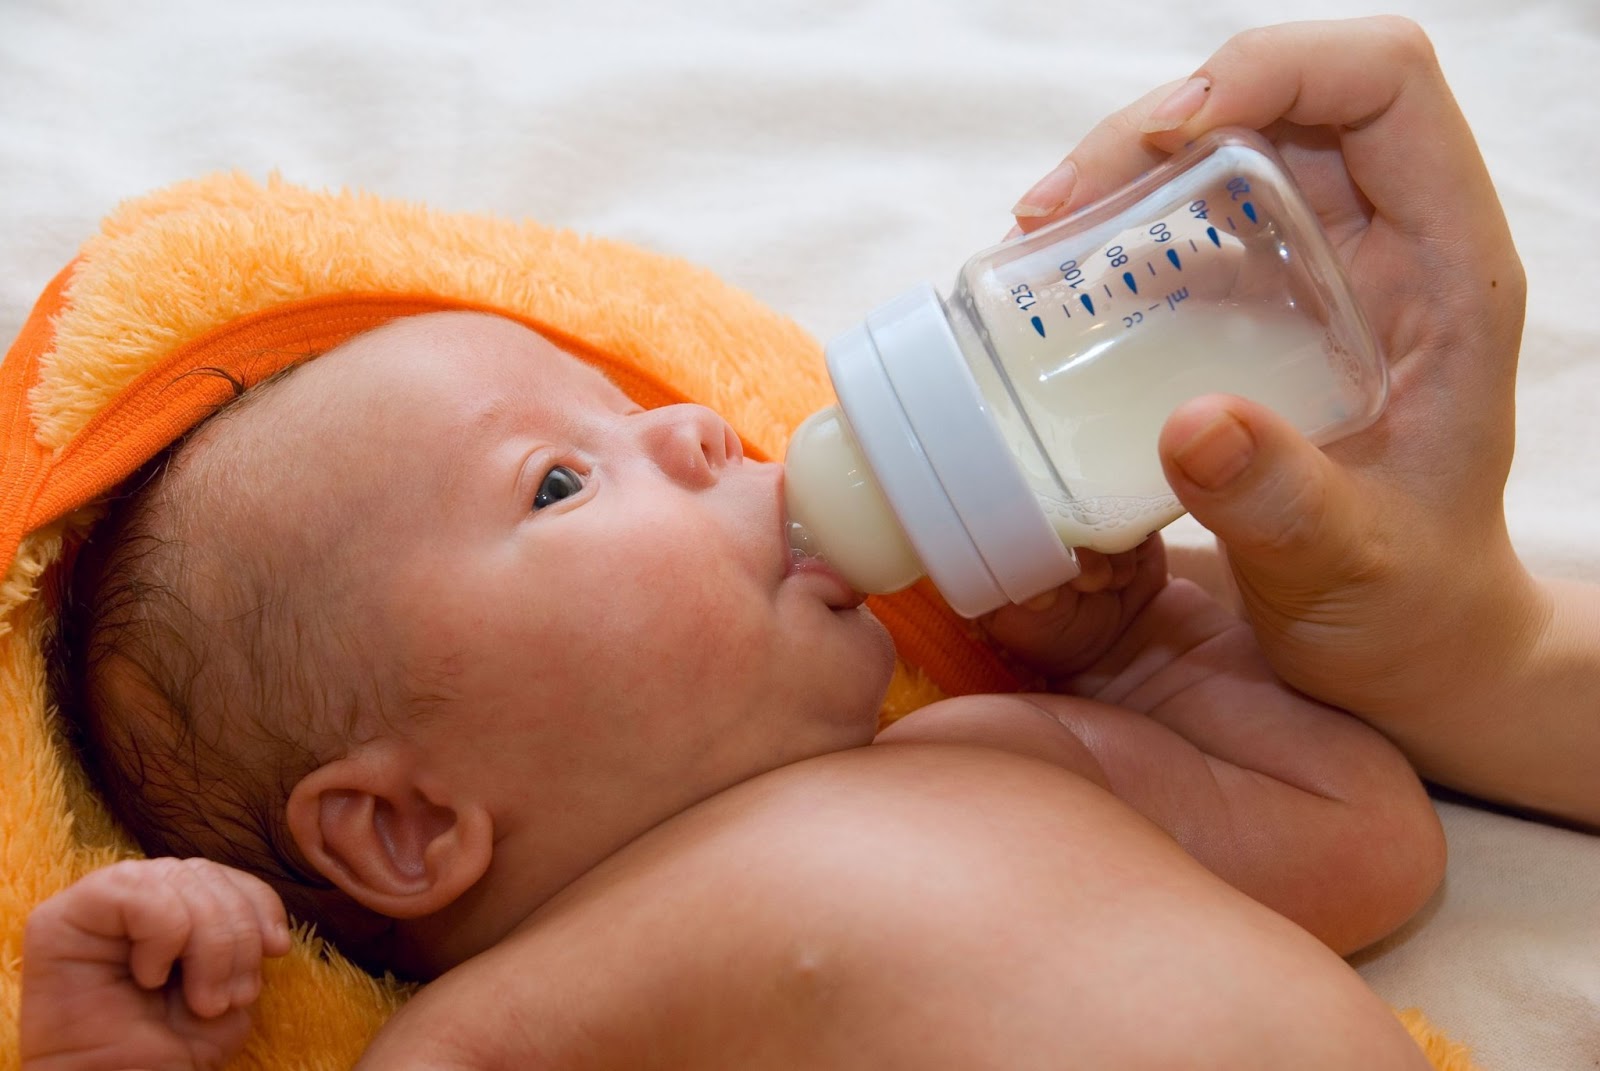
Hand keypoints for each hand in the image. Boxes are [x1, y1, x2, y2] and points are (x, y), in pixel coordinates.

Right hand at [21, 857, 292, 1070]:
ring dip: (208, 944)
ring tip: (202, 1000)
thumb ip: (245, 937)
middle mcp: (134, 896)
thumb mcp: (230, 985)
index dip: (257, 903)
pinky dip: (162, 937)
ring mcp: (96, 903)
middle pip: (203, 875)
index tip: (276, 950)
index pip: (223, 875)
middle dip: (236, 936)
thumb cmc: (170, 1046)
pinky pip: (136, 893)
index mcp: (172, 905)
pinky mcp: (60, 917)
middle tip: (228, 997)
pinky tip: (149, 977)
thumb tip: (266, 925)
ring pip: (176, 879)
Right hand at [1009, 17, 1536, 730]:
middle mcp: (1385, 245)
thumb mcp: (1352, 565)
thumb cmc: (1408, 606)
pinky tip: (1054, 289)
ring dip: (1117, 174)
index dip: (1276, 71)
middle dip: (1152, 126)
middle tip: (1049, 209)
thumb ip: (1281, 502)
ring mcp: (1320, 271)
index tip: (1170, 140)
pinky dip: (1110, 240)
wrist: (1404, 645)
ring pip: (1218, 155)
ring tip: (1031, 237)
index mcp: (1446, 269)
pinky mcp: (1262, 311)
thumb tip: (1190, 424)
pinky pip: (1182, 232)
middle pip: (1274, 102)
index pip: (1383, 86)